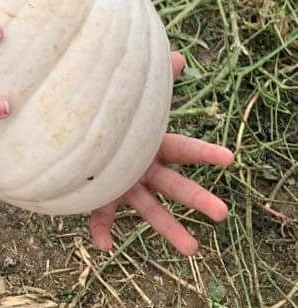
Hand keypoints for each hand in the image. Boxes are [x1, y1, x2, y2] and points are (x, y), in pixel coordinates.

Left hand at [88, 52, 233, 254]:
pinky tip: (103, 246)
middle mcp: (145, 170)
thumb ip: (156, 80)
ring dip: (170, 229)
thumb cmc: (115, 118)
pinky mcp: (101, 197)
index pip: (185, 148)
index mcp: (153, 146)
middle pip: (176, 185)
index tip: (229, 157)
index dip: (206, 152)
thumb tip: (178, 57)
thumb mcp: (134, 99)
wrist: (78, 137)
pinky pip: (101, 216)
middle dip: (198, 198)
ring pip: (150, 209)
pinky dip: (101, 231)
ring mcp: (125, 186)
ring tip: (193, 251)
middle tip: (222, 214)